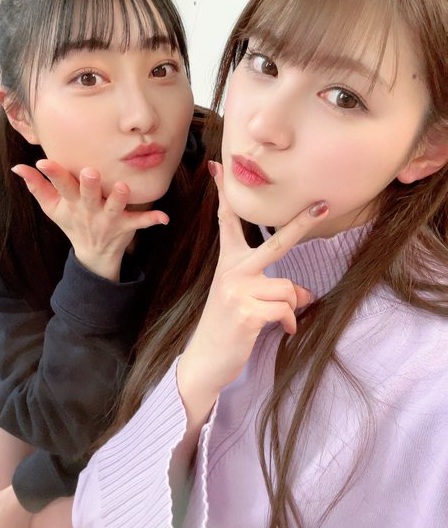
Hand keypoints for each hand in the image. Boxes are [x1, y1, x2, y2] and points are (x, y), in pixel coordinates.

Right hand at [12, 160, 168, 279]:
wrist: (93, 253)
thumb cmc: (72, 221)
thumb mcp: (52, 208)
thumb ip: (37, 186)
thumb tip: (18, 168)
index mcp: (71, 203)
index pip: (60, 186)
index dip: (52, 175)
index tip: (43, 162)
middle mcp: (89, 210)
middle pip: (87, 196)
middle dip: (88, 185)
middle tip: (89, 172)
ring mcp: (108, 219)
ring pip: (114, 208)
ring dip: (119, 199)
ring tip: (125, 187)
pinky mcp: (125, 226)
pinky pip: (140, 222)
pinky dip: (152, 220)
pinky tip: (164, 217)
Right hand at [178, 162, 328, 404]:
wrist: (205, 360)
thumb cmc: (228, 327)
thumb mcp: (246, 301)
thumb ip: (273, 288)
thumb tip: (307, 292)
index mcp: (228, 263)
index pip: (227, 222)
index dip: (223, 194)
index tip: (218, 168)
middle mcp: (232, 271)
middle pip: (275, 243)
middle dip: (301, 224)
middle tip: (322, 206)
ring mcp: (237, 290)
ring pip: (288, 288)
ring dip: (292, 307)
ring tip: (281, 321)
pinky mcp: (246, 312)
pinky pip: (287, 310)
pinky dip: (290, 323)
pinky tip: (283, 332)